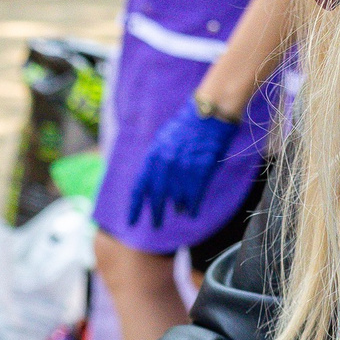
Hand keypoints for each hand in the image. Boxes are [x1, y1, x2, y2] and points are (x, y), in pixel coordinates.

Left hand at [128, 105, 242, 226]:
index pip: (139, 187)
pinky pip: (194, 196)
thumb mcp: (163, 142)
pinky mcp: (201, 170)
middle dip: (156, 214)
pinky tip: (193, 212)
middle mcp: (165, 164)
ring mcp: (183, 167)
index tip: (132, 222)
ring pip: (177, 198)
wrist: (208, 114)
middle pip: (156, 197)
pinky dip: (193, 206)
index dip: (135, 207)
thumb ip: (157, 164)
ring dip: (178, 206)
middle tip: (157, 225)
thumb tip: (153, 187)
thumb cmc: (186, 128)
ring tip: (180, 210)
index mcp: (153, 156)